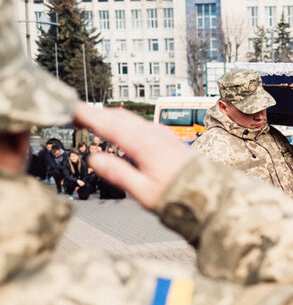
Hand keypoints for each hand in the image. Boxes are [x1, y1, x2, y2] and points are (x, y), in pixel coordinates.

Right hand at [74, 103, 194, 209]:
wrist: (213, 194)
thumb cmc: (180, 196)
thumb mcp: (145, 193)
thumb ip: (119, 174)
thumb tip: (94, 159)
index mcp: (144, 144)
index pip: (108, 124)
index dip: (86, 115)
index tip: (67, 108)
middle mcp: (154, 134)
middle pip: (117, 117)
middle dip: (95, 113)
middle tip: (73, 113)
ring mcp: (163, 135)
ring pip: (130, 119)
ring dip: (109, 117)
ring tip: (91, 118)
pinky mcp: (169, 139)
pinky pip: (141, 125)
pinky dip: (124, 123)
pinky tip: (120, 129)